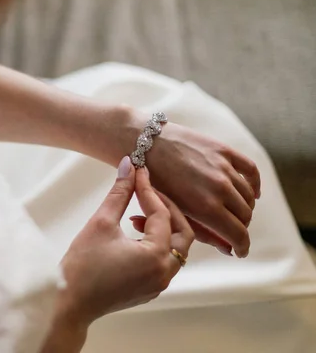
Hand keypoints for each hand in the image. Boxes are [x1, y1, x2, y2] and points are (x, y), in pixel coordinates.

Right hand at [54, 156, 193, 332]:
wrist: (69, 301)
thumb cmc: (82, 265)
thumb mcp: (101, 222)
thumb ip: (120, 193)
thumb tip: (129, 166)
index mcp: (156, 256)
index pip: (162, 214)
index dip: (149, 190)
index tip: (138, 173)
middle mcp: (164, 272)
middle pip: (182, 233)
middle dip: (166, 209)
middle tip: (146, 192)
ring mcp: (158, 284)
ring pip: (176, 248)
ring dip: (163, 228)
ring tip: (137, 215)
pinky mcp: (149, 289)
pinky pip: (165, 261)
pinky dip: (157, 244)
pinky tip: (135, 234)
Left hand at [145, 121, 259, 257]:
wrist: (141, 145)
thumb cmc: (152, 183)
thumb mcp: (173, 213)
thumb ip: (201, 232)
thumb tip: (227, 249)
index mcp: (205, 208)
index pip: (238, 234)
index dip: (241, 246)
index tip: (240, 251)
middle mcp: (219, 188)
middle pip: (245, 216)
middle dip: (240, 228)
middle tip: (231, 230)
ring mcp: (223, 168)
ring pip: (249, 196)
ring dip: (245, 208)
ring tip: (235, 213)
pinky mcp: (224, 150)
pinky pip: (251, 170)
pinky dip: (254, 184)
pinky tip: (251, 192)